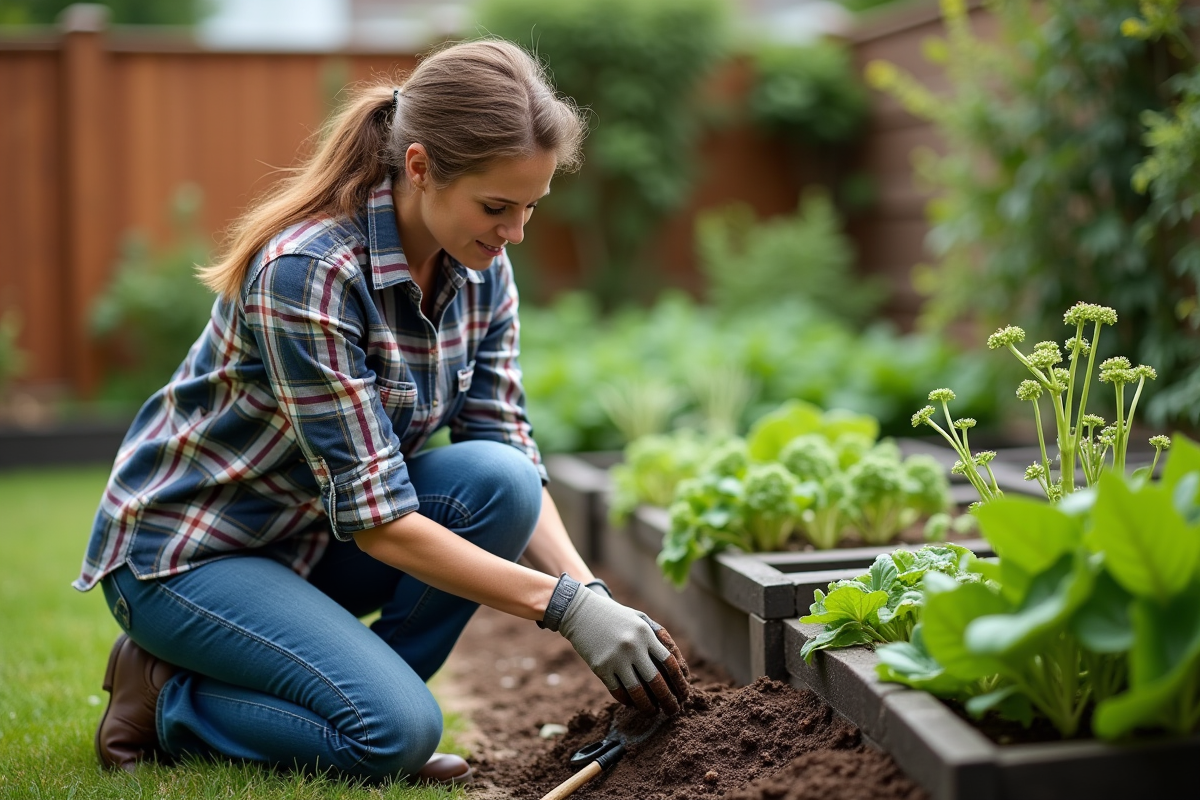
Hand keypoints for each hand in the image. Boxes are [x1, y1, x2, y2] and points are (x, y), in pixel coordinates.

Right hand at [543, 575, 689, 713]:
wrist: (581, 612)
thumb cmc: (616, 617)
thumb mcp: (640, 619)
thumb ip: (659, 638)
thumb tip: (679, 667)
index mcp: (646, 633)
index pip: (670, 663)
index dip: (680, 682)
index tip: (684, 694)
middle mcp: (633, 646)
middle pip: (656, 681)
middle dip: (668, 700)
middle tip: (674, 711)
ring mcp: (616, 658)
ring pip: (637, 691)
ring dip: (648, 706)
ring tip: (653, 712)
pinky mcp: (600, 667)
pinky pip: (618, 691)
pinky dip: (627, 701)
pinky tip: (633, 704)